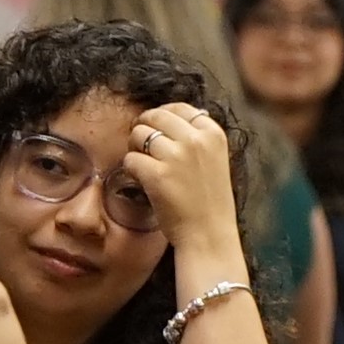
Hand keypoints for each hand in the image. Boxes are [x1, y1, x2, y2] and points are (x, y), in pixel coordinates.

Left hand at [121, 103, 242, 257]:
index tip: (156, 130)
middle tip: (141, 146)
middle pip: (155, 116)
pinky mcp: (157, 174)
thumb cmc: (208, 200)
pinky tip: (141, 181)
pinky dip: (131, 169)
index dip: (161, 117)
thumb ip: (195, 138)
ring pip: (139, 134)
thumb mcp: (213, 159)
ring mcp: (177, 156)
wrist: (209, 235)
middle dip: (144, 128)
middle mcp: (196, 140)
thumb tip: (164, 116)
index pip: (178, 108)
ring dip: (135, 149)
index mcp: (213, 134)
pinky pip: (130, 159)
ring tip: (144, 166)